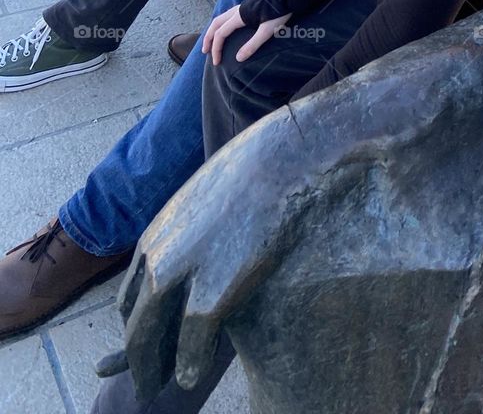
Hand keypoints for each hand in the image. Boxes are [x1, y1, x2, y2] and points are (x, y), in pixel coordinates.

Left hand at [113, 21, 482, 403]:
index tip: (143, 340)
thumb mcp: (220, 183)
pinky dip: (186, 363)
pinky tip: (189, 377)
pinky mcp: (216, 289)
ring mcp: (186, 271)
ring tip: (157, 384)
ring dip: (152, 365)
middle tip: (144, 376)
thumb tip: (212, 222)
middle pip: (135, 318)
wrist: (293, 153)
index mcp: (163, 225)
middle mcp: (163, 251)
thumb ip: (205, 211)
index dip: (136, 319)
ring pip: (151, 335)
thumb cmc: (267, 161)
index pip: (133, 287)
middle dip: (138, 351)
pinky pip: (191, 341)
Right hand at [202, 4, 291, 64]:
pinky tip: (226, 29)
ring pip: (220, 18)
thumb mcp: (267, 31)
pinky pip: (228, 16)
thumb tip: (238, 59)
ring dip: (213, 30)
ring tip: (211, 41)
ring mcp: (242, 7)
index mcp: (239, 16)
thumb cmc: (279, 13)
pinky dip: (221, 24)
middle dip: (208, 38)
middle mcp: (237, 10)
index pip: (220, 34)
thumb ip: (252, 45)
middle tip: (205, 51)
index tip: (216, 62)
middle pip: (215, 24)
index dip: (216, 48)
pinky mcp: (247, 6)